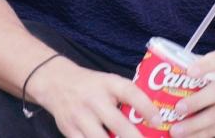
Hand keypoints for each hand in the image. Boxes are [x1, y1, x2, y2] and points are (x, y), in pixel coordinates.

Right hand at [26, 57, 160, 137]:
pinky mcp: (69, 130)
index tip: (158, 120)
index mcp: (109, 84)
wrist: (56, 83)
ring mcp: (80, 117)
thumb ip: (128, 96)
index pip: (131, 93)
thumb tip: (153, 117)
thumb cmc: (92, 85)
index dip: (146, 107)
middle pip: (117, 123)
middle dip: (134, 137)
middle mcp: (95, 100)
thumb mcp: (110, 82)